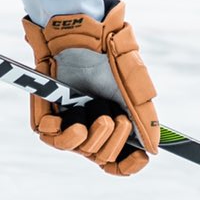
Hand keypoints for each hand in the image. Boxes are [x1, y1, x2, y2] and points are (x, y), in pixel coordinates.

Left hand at [21, 1, 159, 176]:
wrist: (81, 35)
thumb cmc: (108, 59)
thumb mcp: (132, 90)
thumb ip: (143, 120)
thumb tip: (153, 149)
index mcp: (110, 123)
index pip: (117, 158)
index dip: (128, 164)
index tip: (140, 158)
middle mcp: (89, 125)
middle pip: (101, 157)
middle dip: (115, 143)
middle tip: (118, 119)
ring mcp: (68, 120)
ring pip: (80, 150)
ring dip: (94, 139)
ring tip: (102, 118)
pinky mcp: (46, 113)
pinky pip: (51, 138)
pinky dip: (64, 135)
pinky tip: (75, 123)